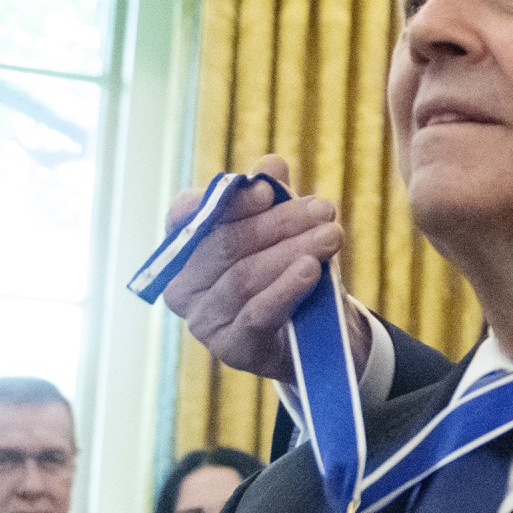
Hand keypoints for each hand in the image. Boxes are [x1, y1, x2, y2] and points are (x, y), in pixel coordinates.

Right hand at [159, 155, 369, 384]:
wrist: (311, 335)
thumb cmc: (284, 271)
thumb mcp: (282, 231)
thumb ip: (272, 198)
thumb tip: (272, 163)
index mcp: (182, 248)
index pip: (188, 216)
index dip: (228, 201)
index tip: (268, 189)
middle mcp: (182, 285)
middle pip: (224, 245)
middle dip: (277, 223)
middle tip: (324, 209)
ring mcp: (203, 321)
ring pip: (243, 278)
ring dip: (291, 252)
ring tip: (330, 236)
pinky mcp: (230, 348)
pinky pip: (256, 315)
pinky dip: (284, 290)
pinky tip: (310, 271)